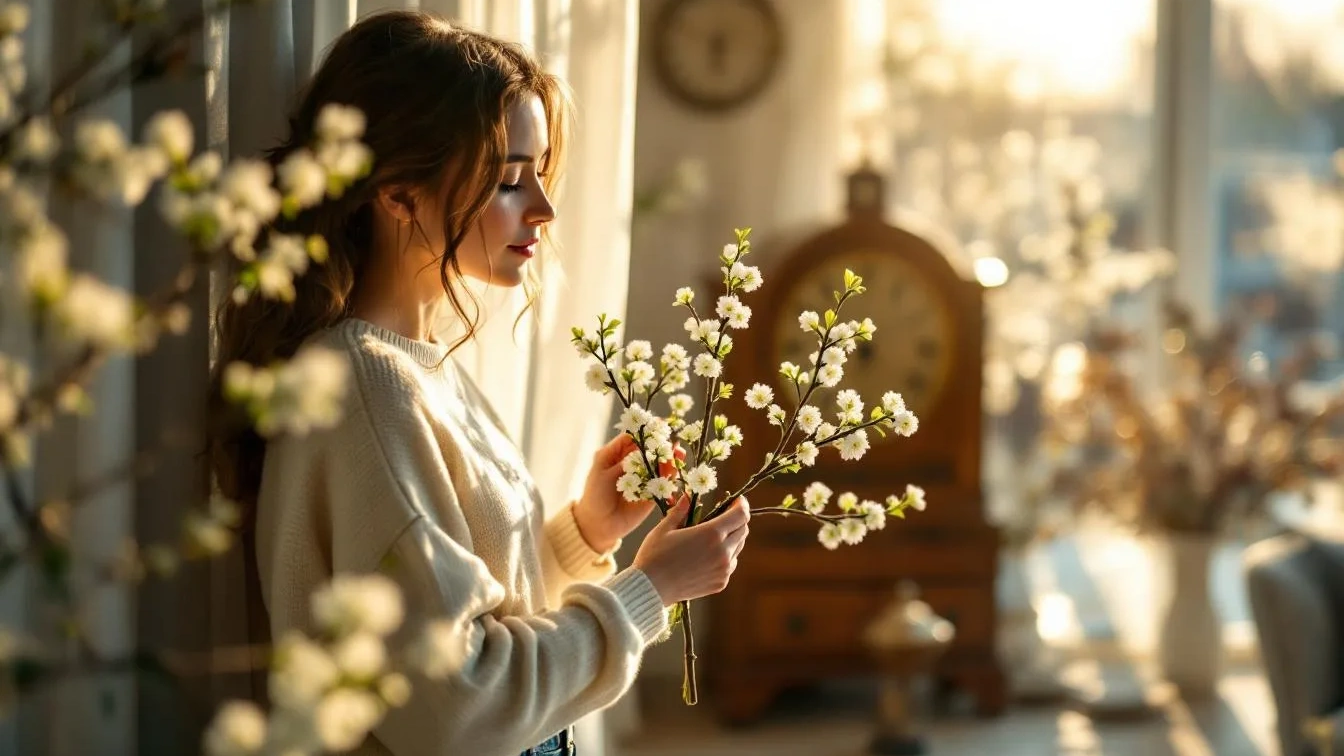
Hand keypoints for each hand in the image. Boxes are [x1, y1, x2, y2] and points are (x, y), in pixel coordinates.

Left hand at [573, 434, 682, 553]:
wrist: (599, 524)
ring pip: (660, 464)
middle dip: (662, 443)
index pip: (633, 437)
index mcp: (617, 454)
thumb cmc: (595, 495)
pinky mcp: (652, 493)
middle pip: (650, 449)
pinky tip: (675, 469)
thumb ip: (623, 461)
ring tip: (677, 454)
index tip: (659, 423)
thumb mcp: (603, 473)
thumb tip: (643, 450)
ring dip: (670, 458)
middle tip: (672, 441)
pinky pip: (664, 482)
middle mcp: (632, 463)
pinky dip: (671, 475)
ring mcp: (644, 478)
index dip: (646, 429)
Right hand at [633, 496, 749, 605]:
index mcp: (711, 534)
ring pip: (738, 547)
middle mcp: (723, 552)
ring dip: (731, 537)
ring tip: (712, 536)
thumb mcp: (665, 528)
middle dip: (736, 519)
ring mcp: (724, 569)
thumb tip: (687, 496)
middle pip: (743, 530)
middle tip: (723, 515)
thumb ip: (680, 510)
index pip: (741, 515)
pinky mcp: (721, 583)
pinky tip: (707, 555)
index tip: (735, 500)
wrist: (651, 588)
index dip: (741, 504)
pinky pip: (730, 564)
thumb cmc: (654, 556)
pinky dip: (725, 555)